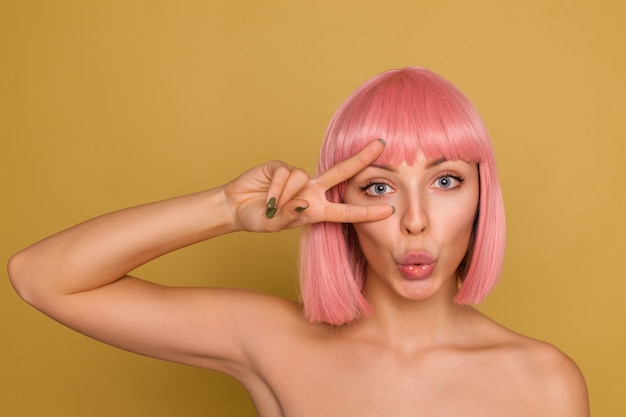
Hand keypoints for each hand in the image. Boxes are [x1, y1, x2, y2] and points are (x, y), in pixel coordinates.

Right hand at [223, 139, 393, 231]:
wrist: (235, 207)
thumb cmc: (259, 219)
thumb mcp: (276, 225)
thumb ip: (289, 217)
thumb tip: (303, 202)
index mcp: (317, 209)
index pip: (346, 210)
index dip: (366, 211)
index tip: (388, 210)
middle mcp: (311, 190)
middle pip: (341, 172)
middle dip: (361, 158)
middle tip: (381, 144)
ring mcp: (297, 177)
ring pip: (301, 179)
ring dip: (284, 196)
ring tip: (271, 206)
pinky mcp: (281, 166)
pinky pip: (285, 174)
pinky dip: (274, 189)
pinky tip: (265, 196)